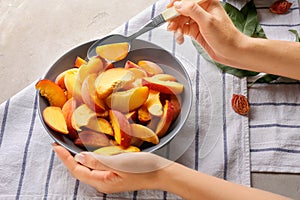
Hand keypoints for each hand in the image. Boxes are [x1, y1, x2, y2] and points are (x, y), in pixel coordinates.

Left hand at [52, 143, 171, 193]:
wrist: (161, 173)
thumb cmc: (142, 168)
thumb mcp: (119, 163)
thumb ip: (97, 161)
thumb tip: (78, 158)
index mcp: (102, 182)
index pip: (77, 170)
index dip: (65, 158)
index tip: (56, 146)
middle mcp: (104, 183)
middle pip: (81, 171)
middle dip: (69, 159)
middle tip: (61, 145)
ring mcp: (110, 180)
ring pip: (89, 169)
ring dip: (79, 159)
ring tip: (71, 148)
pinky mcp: (116, 175)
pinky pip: (98, 167)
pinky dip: (91, 159)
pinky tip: (91, 152)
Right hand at [168, 0, 246, 65]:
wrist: (232, 52)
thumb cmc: (226, 36)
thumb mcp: (208, 21)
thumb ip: (192, 11)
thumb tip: (178, 5)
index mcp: (207, 2)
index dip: (177, 3)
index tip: (169, 10)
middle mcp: (202, 10)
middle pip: (182, 9)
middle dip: (174, 17)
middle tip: (171, 25)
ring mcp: (198, 21)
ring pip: (181, 20)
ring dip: (176, 27)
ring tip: (177, 34)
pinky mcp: (196, 31)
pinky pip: (183, 29)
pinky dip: (179, 34)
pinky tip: (180, 38)